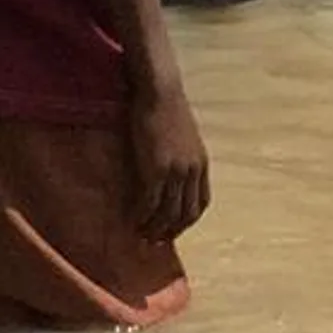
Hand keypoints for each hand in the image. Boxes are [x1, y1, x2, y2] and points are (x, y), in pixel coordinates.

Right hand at [125, 82, 210, 240]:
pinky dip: (140, 217)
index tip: (174, 229)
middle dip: (170, 231)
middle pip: (185, 214)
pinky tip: (131, 221)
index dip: (187, 221)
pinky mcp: (156, 170)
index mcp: (202, 164)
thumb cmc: (167, 109)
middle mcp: (192, 172)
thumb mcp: (185, 136)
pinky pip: (149, 203)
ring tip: (140, 236)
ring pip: (166, 213)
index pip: (201, 203)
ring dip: (153, 229)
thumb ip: (183, 156)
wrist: (160, 92)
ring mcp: (176, 172)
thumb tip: (172, 170)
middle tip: (154, 241)